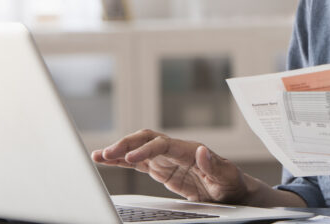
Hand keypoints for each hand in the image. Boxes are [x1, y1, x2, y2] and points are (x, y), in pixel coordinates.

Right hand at [92, 129, 248, 203]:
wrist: (231, 190)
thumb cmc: (231, 182)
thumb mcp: (227, 177)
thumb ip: (214, 164)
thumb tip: (201, 150)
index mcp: (189, 150)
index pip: (162, 144)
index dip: (145, 150)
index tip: (130, 158)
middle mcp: (175, 150)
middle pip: (145, 140)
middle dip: (126, 145)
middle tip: (107, 154)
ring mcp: (166, 159)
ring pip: (137, 148)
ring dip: (119, 150)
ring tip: (99, 155)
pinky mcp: (160, 169)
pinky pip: (137, 163)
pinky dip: (121, 162)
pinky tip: (105, 162)